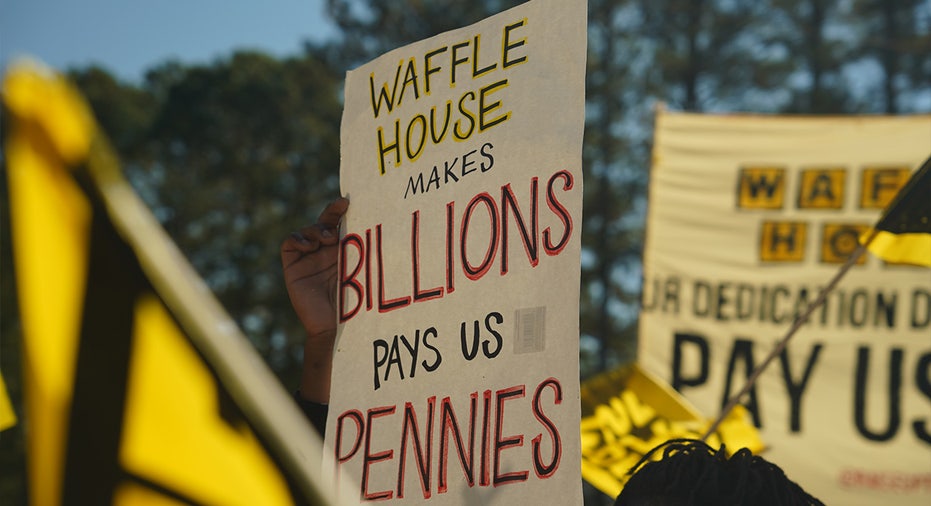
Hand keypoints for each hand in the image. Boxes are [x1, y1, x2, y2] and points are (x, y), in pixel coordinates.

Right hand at [281, 197, 348, 402]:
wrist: (334, 327)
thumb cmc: (355, 301)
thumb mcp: (363, 271)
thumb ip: (366, 252)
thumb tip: (390, 228)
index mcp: (342, 249)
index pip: (339, 223)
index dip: (340, 210)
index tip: (348, 202)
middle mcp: (324, 250)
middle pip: (323, 222)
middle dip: (330, 213)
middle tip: (340, 209)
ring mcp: (308, 257)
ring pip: (307, 230)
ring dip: (315, 229)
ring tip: (325, 239)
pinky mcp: (293, 266)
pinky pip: (290, 243)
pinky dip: (298, 239)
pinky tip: (309, 246)